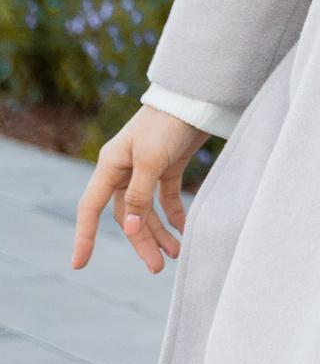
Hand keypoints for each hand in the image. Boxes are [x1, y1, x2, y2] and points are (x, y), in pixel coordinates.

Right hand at [73, 106, 209, 273]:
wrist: (196, 97)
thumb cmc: (167, 123)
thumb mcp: (150, 160)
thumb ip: (139, 196)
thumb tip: (129, 229)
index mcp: (110, 166)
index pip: (91, 209)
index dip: (84, 237)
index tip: (80, 264)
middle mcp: (124, 170)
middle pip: (126, 215)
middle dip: (141, 241)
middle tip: (158, 266)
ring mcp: (146, 168)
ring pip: (147, 209)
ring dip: (159, 231)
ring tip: (176, 253)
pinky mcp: (169, 165)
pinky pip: (166, 197)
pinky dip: (174, 213)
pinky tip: (183, 228)